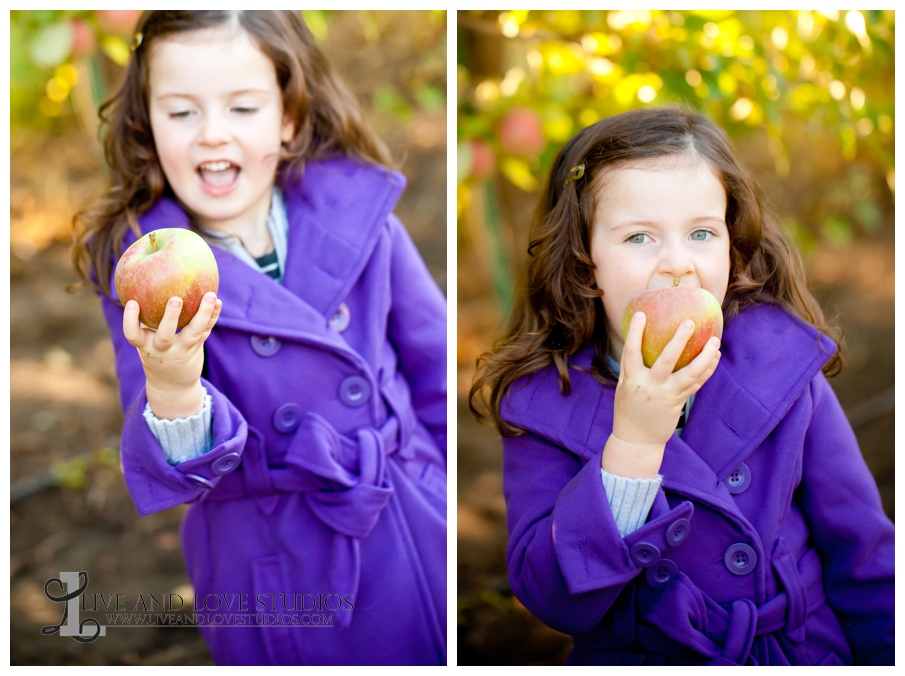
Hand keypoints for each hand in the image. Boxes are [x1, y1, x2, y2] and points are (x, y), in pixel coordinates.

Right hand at [123, 291, 221, 419]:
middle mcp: (163, 349)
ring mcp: (183, 349)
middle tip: (176, 298)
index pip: (133, 335)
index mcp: (145, 345)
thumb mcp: (145, 339)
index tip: (132, 303)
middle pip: (166, 335)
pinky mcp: (197, 346)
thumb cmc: (155, 350)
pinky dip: (213, 315)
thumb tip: (141, 283)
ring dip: (203, 313)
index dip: (130, 320)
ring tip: (209, 295)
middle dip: (170, 317)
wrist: (173, 383)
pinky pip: (206, 329)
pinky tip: (218, 301)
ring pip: (194, 332)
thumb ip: (144, 318)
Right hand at [602, 311, 720, 476]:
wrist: (637, 440)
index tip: (642, 314)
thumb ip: (633, 368)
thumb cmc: (628, 409)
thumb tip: (641, 340)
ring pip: (690, 373)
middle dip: (678, 340)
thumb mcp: (624, 387)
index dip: (636, 333)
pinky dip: (707, 369)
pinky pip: (696, 383)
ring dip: (704, 356)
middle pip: (666, 360)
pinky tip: (714, 356)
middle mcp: (650, 386)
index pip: (631, 353)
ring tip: (714, 341)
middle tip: (689, 322)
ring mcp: (666, 395)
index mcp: (631, 380)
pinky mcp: (678, 402)